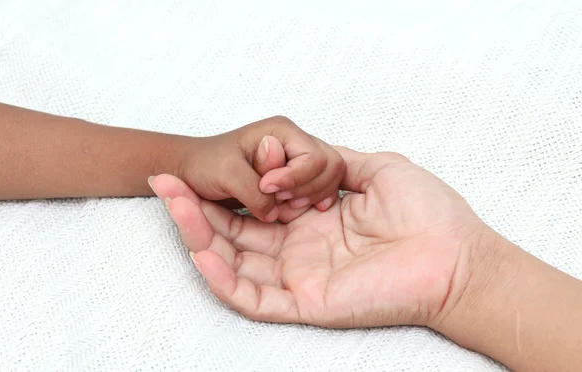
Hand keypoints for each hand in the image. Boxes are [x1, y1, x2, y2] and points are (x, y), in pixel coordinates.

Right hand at [150, 145, 485, 327]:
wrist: (458, 253)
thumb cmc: (428, 213)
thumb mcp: (374, 169)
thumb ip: (331, 163)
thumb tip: (301, 154)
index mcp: (313, 223)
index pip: (253, 211)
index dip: (222, 192)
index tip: (197, 168)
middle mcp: (300, 252)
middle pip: (234, 235)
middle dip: (197, 209)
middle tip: (166, 181)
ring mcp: (300, 279)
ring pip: (234, 264)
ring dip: (199, 236)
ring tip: (172, 201)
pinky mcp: (306, 303)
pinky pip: (253, 296)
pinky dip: (222, 277)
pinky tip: (199, 249)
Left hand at [163, 116, 344, 221]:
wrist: (193, 172)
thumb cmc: (205, 164)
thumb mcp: (225, 174)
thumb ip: (253, 189)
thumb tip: (275, 210)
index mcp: (281, 132)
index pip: (315, 157)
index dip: (295, 178)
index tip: (266, 187)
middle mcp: (295, 143)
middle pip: (330, 167)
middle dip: (309, 189)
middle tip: (279, 200)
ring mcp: (298, 162)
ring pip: (329, 180)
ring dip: (310, 197)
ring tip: (283, 206)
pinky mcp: (296, 180)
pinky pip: (320, 192)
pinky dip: (310, 203)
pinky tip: (293, 210)